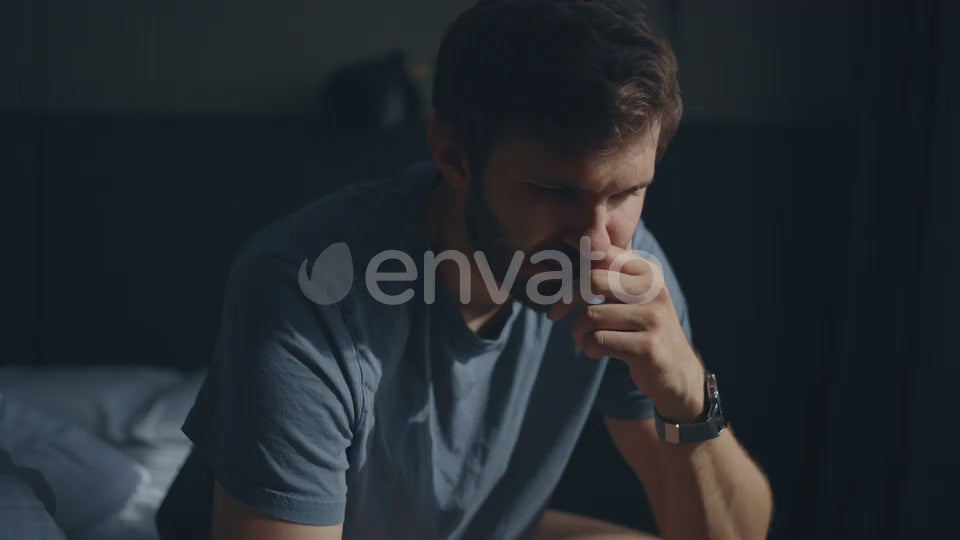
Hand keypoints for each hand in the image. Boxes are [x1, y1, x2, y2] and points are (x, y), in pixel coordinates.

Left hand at [547, 243, 704, 422]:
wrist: (677, 373)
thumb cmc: (643, 331)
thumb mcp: (633, 297)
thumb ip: (609, 272)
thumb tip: (571, 235)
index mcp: (647, 273)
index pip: (605, 253)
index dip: (577, 253)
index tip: (556, 263)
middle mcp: (653, 290)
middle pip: (593, 280)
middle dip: (565, 299)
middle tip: (553, 315)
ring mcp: (653, 318)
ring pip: (591, 316)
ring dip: (578, 333)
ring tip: (584, 340)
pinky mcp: (647, 347)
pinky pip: (598, 341)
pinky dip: (588, 348)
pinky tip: (595, 352)